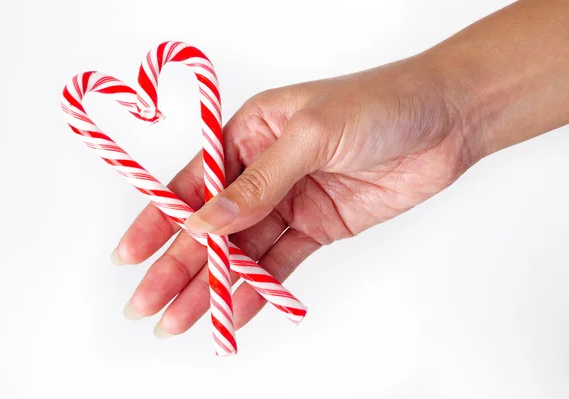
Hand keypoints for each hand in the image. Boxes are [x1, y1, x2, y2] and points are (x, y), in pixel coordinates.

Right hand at [113, 56, 472, 335]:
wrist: (446, 121)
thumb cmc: (379, 105)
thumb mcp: (310, 135)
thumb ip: (258, 183)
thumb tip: (205, 221)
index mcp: (249, 133)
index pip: (192, 182)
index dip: (158, 220)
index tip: (129, 256)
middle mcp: (263, 170)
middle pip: (211, 226)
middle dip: (177, 266)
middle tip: (148, 306)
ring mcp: (289, 202)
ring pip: (241, 252)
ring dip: (212, 286)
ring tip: (182, 322)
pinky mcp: (317, 228)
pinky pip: (279, 263)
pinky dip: (256, 289)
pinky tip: (232, 311)